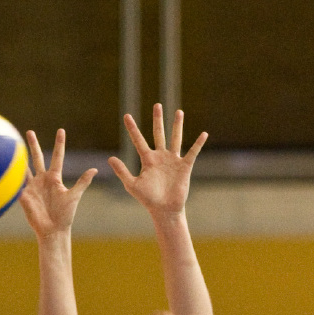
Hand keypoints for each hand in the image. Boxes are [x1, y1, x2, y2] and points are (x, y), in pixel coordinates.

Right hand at [19, 128, 96, 238]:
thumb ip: (82, 182)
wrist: (52, 230)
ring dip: (19, 157)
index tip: (61, 130)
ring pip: (24, 167)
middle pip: (37, 157)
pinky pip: (16, 182)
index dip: (59, 144)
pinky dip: (12, 174)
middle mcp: (43, 180)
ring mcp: (32, 186)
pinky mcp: (23, 195)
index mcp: (55, 178)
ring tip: (12, 144)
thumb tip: (95, 169)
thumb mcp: (74, 197)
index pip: (57, 157)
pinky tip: (4, 164)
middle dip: (33, 144)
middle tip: (29, 131)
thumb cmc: (65, 216)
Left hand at [109, 104, 206, 218]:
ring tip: (179, 111)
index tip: (126, 115)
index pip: (138, 140)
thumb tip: (109, 158)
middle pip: (158, 133)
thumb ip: (122, 171)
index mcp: (147, 159)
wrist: (164, 210)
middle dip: (158, 119)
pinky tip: (204, 134)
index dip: (132, 128)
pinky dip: (198, 144)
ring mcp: (173, 160)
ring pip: (175, 138)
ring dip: (177, 125)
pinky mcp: (184, 167)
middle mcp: (160, 157)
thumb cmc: (148, 199)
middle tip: (157, 105)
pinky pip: (192, 153)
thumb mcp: (132, 185)